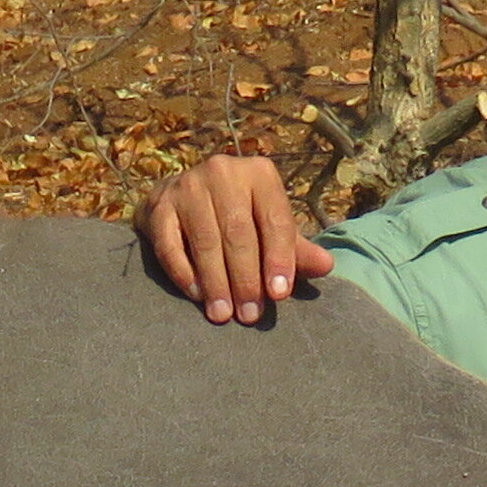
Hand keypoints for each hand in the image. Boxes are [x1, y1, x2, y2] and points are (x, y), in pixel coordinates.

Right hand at [136, 153, 331, 322]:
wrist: (178, 199)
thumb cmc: (235, 217)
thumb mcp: (269, 227)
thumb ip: (295, 249)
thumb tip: (327, 267)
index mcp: (259, 174)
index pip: (275, 219)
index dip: (279, 259)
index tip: (279, 295)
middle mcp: (223, 172)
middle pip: (238, 232)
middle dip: (245, 278)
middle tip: (249, 315)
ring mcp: (187, 185)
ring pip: (205, 240)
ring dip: (216, 282)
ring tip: (223, 314)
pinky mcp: (160, 205)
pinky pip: (171, 244)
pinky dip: (184, 272)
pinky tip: (196, 295)